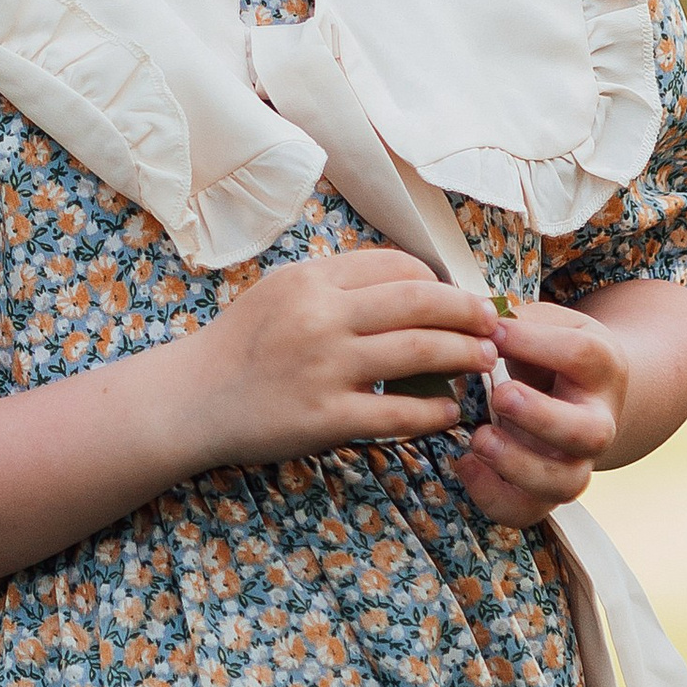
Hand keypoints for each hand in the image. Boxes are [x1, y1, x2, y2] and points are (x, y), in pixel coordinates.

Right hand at [198, 249, 503, 469]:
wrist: (191, 399)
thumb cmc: (242, 343)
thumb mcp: (283, 290)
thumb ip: (339, 282)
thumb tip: (411, 282)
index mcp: (313, 279)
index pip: (397, 266)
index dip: (439, 280)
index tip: (459, 297)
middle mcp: (321, 317)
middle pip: (420, 302)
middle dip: (468, 311)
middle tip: (495, 324)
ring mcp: (325, 369)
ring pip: (419, 353)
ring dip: (464, 355)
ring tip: (485, 361)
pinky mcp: (325, 419)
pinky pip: (397, 414)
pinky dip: (433, 412)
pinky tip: (449, 411)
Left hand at [458, 297, 629, 527]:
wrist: (584, 395)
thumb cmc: (556, 351)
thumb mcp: (550, 323)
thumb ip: (519, 321)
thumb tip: (476, 320)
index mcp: (602, 368)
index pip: (580, 356)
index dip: (534, 342)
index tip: (493, 331)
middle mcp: (598, 421)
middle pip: (588, 434)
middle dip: (542, 418)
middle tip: (501, 395)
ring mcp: (576, 462)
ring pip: (564, 484)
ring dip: (518, 465)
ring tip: (479, 439)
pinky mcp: (548, 492)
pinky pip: (528, 512)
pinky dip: (493, 497)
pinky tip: (465, 464)